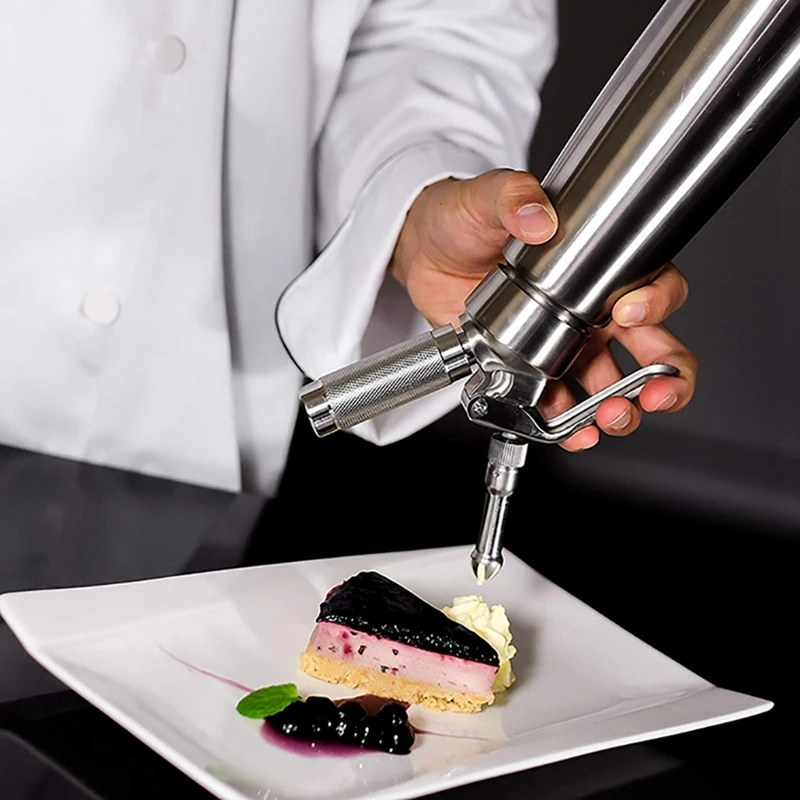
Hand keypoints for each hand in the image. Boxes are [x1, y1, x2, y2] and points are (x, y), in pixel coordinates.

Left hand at [390, 169, 696, 450]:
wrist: (425, 251)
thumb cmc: (465, 217)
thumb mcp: (486, 198)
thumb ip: (512, 197)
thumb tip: (536, 214)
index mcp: (595, 267)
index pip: (652, 283)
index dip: (656, 302)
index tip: (630, 312)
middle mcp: (590, 310)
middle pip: (651, 348)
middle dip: (666, 376)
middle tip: (657, 393)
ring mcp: (563, 344)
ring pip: (611, 385)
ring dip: (620, 409)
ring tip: (610, 418)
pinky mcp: (531, 369)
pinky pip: (559, 405)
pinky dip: (570, 427)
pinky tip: (572, 434)